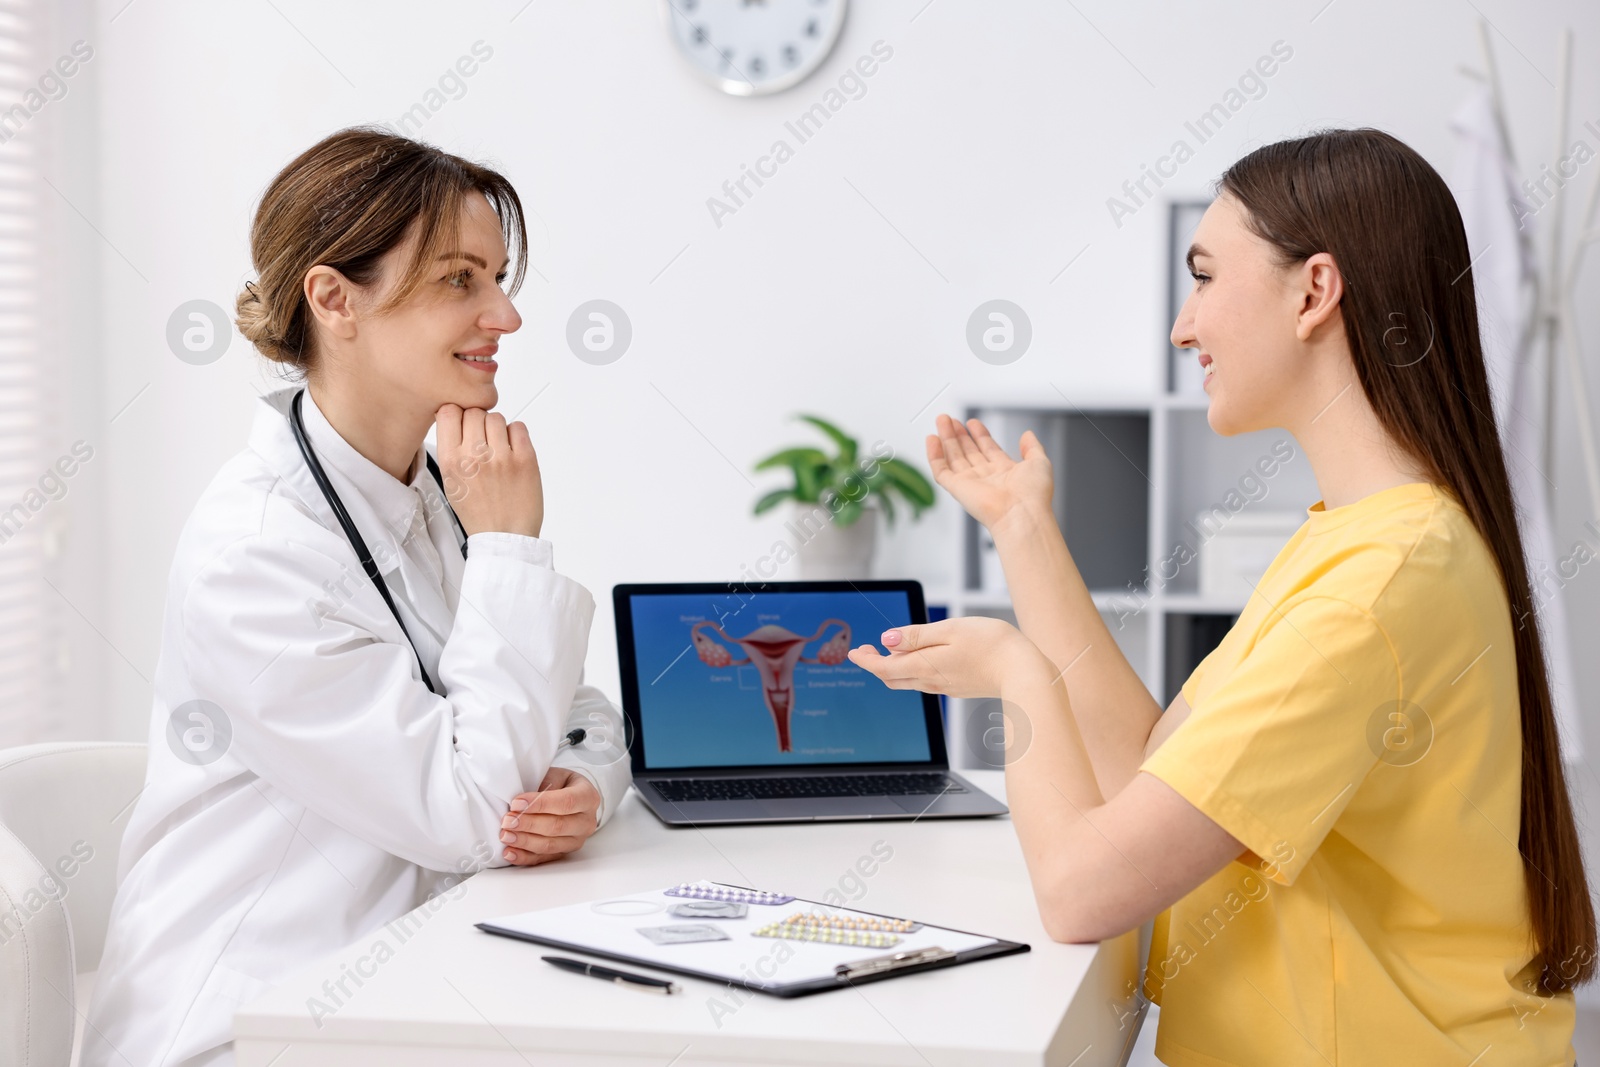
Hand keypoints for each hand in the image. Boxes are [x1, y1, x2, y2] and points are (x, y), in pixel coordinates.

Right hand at [435, 404, 543, 537]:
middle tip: (483, 441)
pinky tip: (512, 451)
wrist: (504, 536)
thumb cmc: (479, 512)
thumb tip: (455, 419)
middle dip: (478, 422)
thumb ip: (451, 450)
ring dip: (497, 428)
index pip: (447, 412)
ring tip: (498, 449)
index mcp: (452, 461)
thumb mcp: (451, 482)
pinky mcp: (526, 459)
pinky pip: (519, 426)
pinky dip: (516, 435)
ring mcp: (502, 456)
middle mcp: (475, 456)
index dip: (456, 414)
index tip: (461, 423)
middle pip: (474, 412)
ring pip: (496, 417)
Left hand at [499, 767, 599, 865]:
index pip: (566, 802)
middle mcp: (587, 821)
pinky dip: (525, 857)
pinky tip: (510, 852)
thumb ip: (541, 786)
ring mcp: (577, 839)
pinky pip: (544, 858)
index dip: (540, 804)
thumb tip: (518, 804)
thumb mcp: (554, 775)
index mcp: (588, 797)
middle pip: (557, 826)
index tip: (516, 803)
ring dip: (524, 841)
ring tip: (505, 835)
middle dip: (528, 824)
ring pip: (550, 845)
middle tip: (507, 820)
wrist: (569, 796)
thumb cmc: (560, 783)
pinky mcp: (565, 853)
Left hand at [845, 616, 1047, 699]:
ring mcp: (946, 687)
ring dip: (895, 667)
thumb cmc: (991, 645)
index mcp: (924, 667)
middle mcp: (931, 682)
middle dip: (877, 664)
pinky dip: (915, 670)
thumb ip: (916, 635)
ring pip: (910, 680)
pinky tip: (921, 657)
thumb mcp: (949, 630)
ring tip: (893, 649)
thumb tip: (887, 640)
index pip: (884, 668)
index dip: (866, 660)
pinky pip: (927, 681)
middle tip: (867, 649)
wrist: (1024, 671)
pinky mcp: (959, 687)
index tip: (854, 652)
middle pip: (893, 678)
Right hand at [928, 413, 1053, 533]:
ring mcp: (970, 483)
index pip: (988, 449)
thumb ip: (1033, 447)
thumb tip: (1028, 435)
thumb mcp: (1040, 463)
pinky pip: (941, 470)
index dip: (980, 435)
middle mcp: (986, 477)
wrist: (1022, 513)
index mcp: (1004, 471)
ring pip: (953, 457)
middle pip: (968, 451)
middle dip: (959, 434)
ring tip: (941, 420)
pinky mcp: (957, 488)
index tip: (973, 423)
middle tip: (950, 419)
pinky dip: (934, 455)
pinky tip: (932, 439)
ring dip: (946, 438)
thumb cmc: (1033, 494)